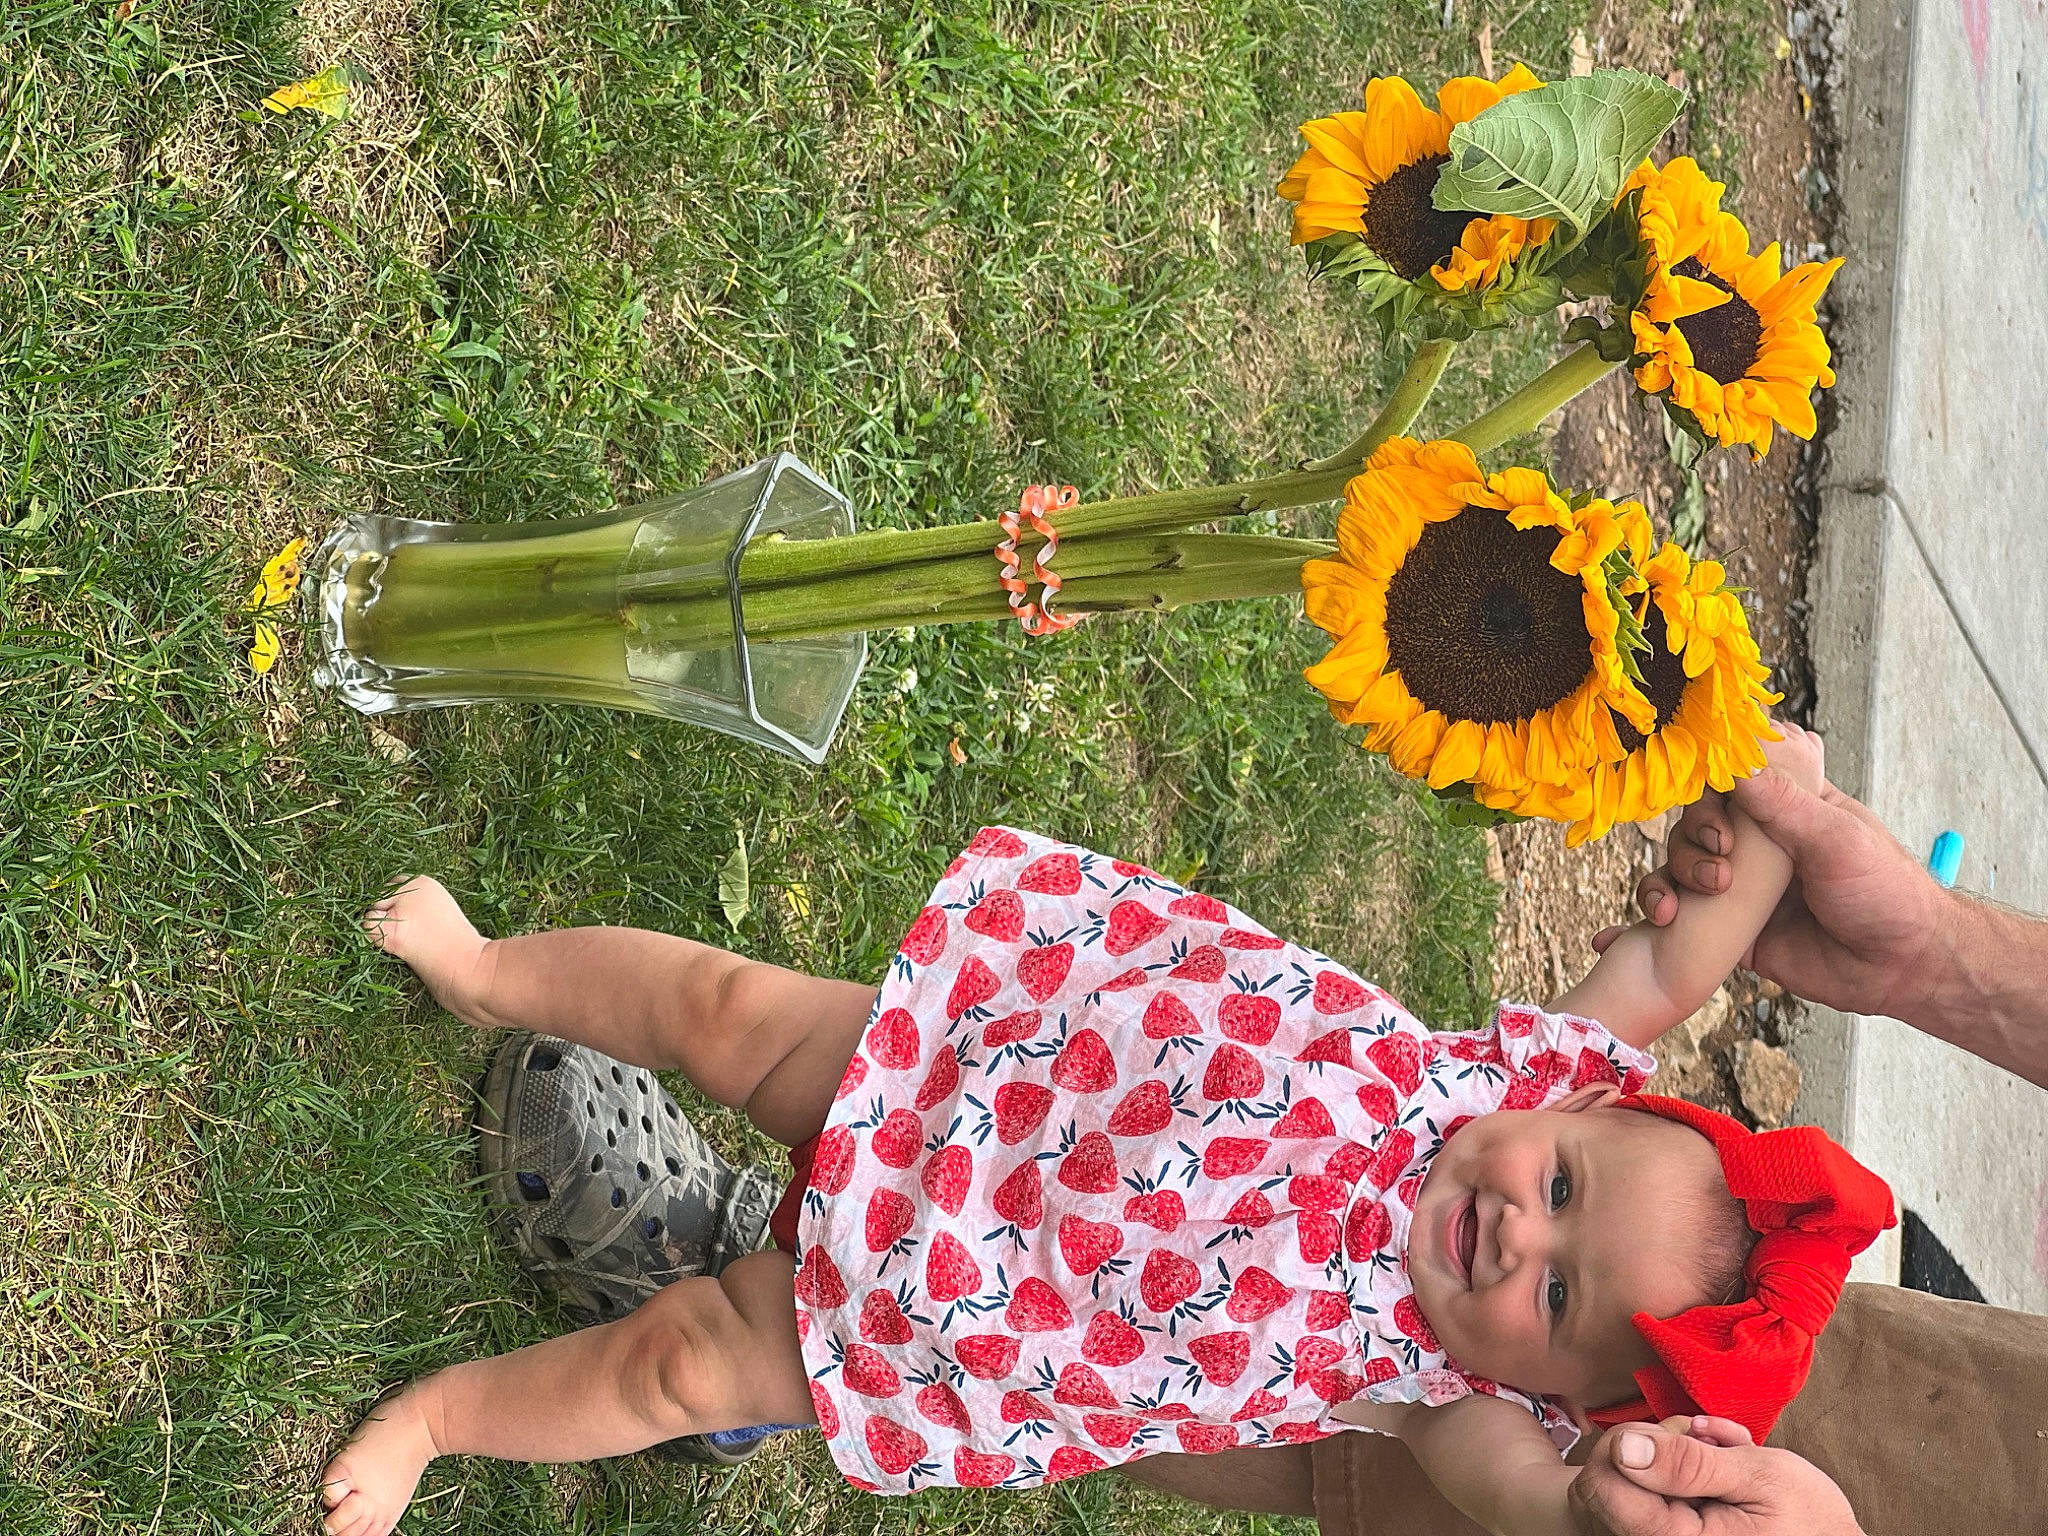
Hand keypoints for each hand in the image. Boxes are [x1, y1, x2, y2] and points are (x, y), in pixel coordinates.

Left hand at [1568, 1416, 1863, 1535]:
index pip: (1600, 1486)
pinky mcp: (1666, 1531)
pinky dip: (1673, 1473)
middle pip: (1603, 1479)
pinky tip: (1712, 1472)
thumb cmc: (1807, 1516)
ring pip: (1622, 1480)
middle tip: (1704, 1444)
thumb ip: (1687, 1463)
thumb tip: (1624, 1448)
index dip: (1628, 1445)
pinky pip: (1642, 1495)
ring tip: (1717, 1458)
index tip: (1676, 1438)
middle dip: (1649, 1447)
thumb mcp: (1757, 1477)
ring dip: (1666, 1456)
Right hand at [1592, 726, 1950, 1020]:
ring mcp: (1739, 885)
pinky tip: (1646, 922)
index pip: (1733, 775)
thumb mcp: (1837, 838)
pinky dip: (1652, 912)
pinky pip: (1676, 914)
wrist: (1901, 969)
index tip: (1714, 794)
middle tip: (1721, 853)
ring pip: (1679, 862)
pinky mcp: (1726, 929)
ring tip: (1704, 892)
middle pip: (1696, 819)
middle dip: (1695, 832)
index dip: (1712, 779)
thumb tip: (1732, 761)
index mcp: (1789, 807)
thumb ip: (1782, 803)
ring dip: (1676, 872)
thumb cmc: (1886, 892)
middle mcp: (1758, 843)